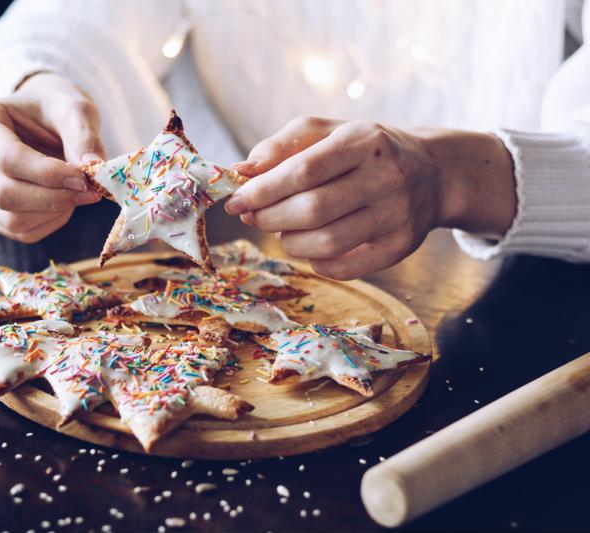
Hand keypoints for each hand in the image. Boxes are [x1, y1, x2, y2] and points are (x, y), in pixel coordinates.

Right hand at [0, 72, 103, 242]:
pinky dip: (51, 222)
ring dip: (54, 212)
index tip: (83, 177)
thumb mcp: (74, 109)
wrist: (43, 121)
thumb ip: (83, 134)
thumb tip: (92, 166)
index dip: (48, 174)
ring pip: (12, 219)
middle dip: (53, 198)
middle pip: (3, 194)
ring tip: (78, 192)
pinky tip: (64, 202)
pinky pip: (21, 232)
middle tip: (88, 190)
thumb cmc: (55, 109)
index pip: (6, 158)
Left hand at [225, 117, 514, 279]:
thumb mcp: (326, 133)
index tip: (236, 200)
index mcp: (364, 140)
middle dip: (269, 217)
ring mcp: (397, 216)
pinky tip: (308, 245)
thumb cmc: (363, 151)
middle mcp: (387, 177)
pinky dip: (314, 261)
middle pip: (312, 210)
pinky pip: (343, 267)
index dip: (262, 190)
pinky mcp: (400, 247)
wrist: (431, 172)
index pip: (303, 170)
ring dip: (288, 241)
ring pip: (325, 243)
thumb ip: (281, 146)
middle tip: (252, 216)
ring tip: (281, 229)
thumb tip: (241, 171)